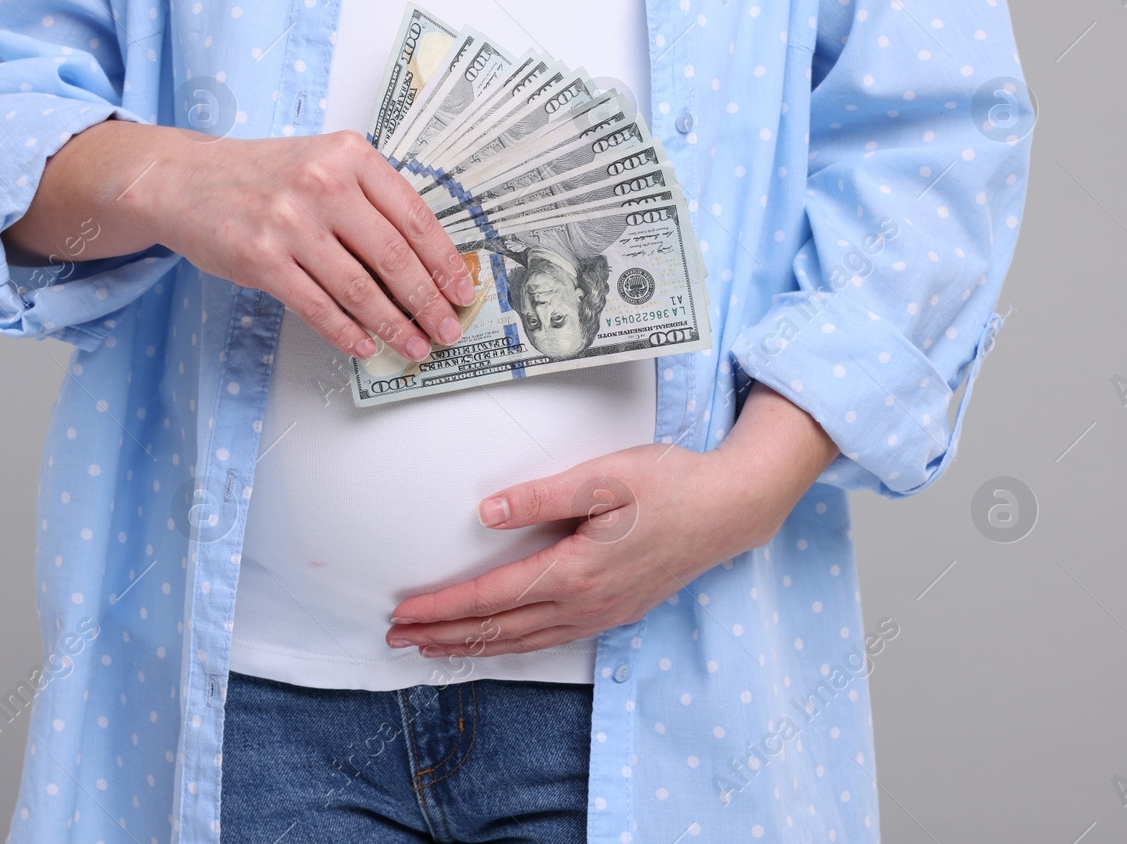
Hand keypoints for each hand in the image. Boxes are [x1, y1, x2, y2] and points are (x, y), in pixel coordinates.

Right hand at [2, 121, 476, 359]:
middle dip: (428, 301)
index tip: (462, 291)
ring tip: (414, 345)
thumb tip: (424, 262)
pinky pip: (316, 306)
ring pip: (358, 287)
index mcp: (350, 155)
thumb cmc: (262, 176)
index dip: (444, 261)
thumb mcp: (323, 162)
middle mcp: (322, 184)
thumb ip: (370, 199)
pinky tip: (365, 345)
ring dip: (393, 325)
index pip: (414, 216)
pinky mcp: (260, 258)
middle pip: (394, 256)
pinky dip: (346, 332)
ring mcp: (289, 222)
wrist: (184, 178)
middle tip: (447, 330)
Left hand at [384, 382, 838, 661]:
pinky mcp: (615, 612)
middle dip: (444, 636)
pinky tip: (498, 642)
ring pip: (523, 642)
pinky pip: (549, 639)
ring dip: (474, 646)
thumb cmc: (670, 485)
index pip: (492, 598)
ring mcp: (602, 614)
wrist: (731, 509)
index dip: (442, 608)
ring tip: (433, 648)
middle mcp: (585, 604)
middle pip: (499, 630)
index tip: (402, 613)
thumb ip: (541, 496)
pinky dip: (512, 645)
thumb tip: (486, 514)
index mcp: (575, 572)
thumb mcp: (605, 478)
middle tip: (395, 639)